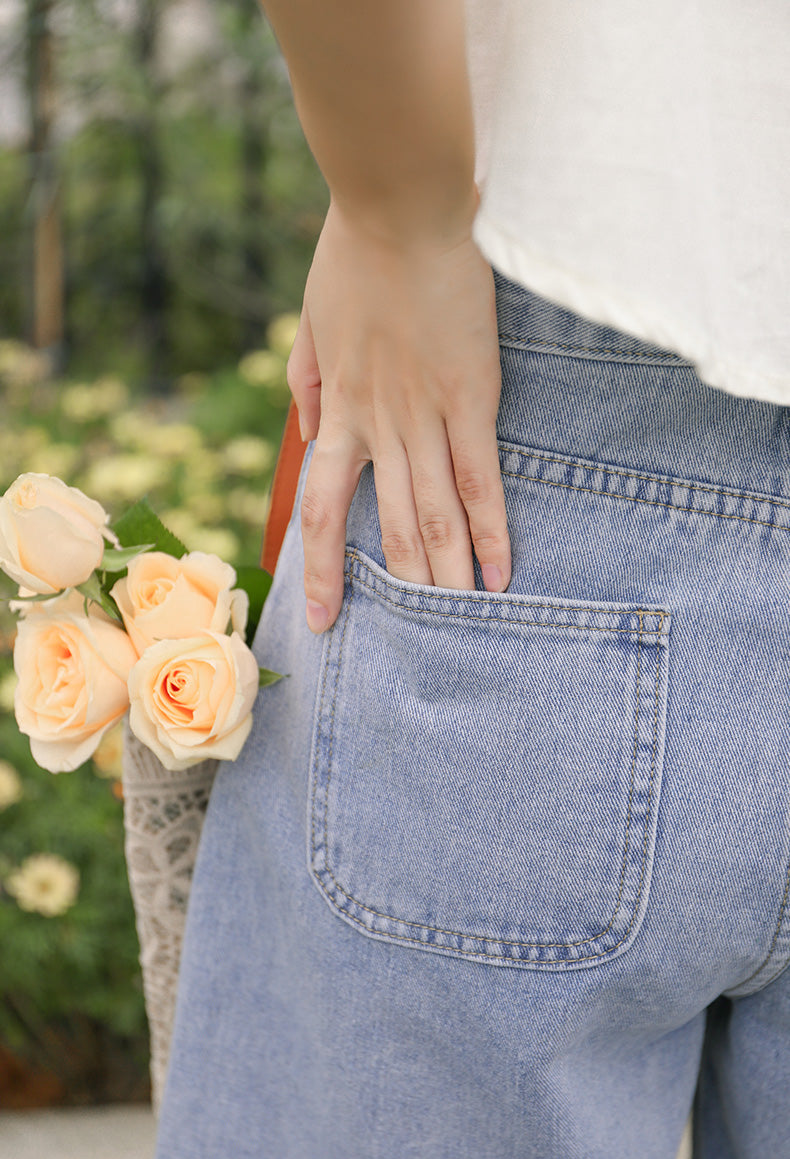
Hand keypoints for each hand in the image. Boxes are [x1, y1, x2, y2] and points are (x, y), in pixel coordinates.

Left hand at [286, 200, 509, 633]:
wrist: (398, 207)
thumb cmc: (352, 255)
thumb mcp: (307, 323)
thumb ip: (304, 383)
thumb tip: (308, 432)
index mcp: (336, 411)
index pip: (321, 509)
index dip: (324, 568)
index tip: (323, 617)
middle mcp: (376, 427)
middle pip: (385, 528)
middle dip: (398, 591)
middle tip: (410, 647)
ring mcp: (424, 417)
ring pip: (433, 515)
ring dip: (446, 575)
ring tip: (458, 625)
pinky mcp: (471, 399)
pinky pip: (480, 478)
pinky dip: (491, 529)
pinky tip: (501, 572)